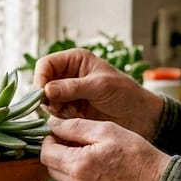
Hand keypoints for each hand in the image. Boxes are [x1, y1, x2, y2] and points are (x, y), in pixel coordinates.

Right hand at [34, 48, 162, 139]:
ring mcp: (67, 95)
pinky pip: (54, 115)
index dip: (41, 77)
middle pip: (42, 83)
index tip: (43, 93)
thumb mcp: (99, 86)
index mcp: (75, 61)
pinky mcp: (70, 112)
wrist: (139, 116)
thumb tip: (46, 90)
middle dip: (46, 96)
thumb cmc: (124, 93)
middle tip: (57, 107)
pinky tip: (73, 119)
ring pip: (46, 101)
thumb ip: (72, 87)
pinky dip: (59, 119)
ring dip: (53, 109)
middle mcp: (68, 76)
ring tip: (70, 113)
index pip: (46, 64)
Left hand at [40, 116, 169, 180]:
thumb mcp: (106, 130)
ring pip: (64, 179)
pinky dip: (81, 179)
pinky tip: (100, 170)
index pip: (46, 153)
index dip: (49, 140)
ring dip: (69, 166)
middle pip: (52, 168)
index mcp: (78, 165)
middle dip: (58, 153)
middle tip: (75, 142)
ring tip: (91, 155)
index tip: (61, 132)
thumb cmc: (135, 152)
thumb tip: (52, 123)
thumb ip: (75, 126)